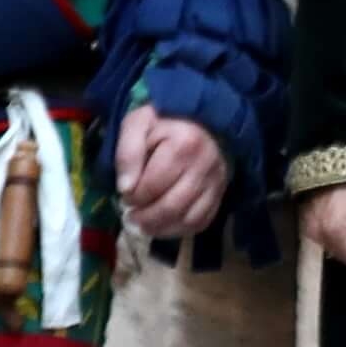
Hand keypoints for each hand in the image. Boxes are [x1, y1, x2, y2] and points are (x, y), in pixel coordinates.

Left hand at [114, 108, 230, 242]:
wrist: (200, 117)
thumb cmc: (164, 119)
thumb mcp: (138, 124)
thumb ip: (128, 153)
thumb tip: (125, 189)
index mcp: (183, 146)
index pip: (152, 186)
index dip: (133, 197)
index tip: (124, 195)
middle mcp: (204, 167)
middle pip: (171, 207)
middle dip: (145, 219)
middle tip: (130, 217)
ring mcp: (216, 182)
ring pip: (188, 219)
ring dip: (162, 228)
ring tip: (144, 225)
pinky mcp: (221, 193)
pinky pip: (202, 221)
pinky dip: (181, 229)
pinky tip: (165, 225)